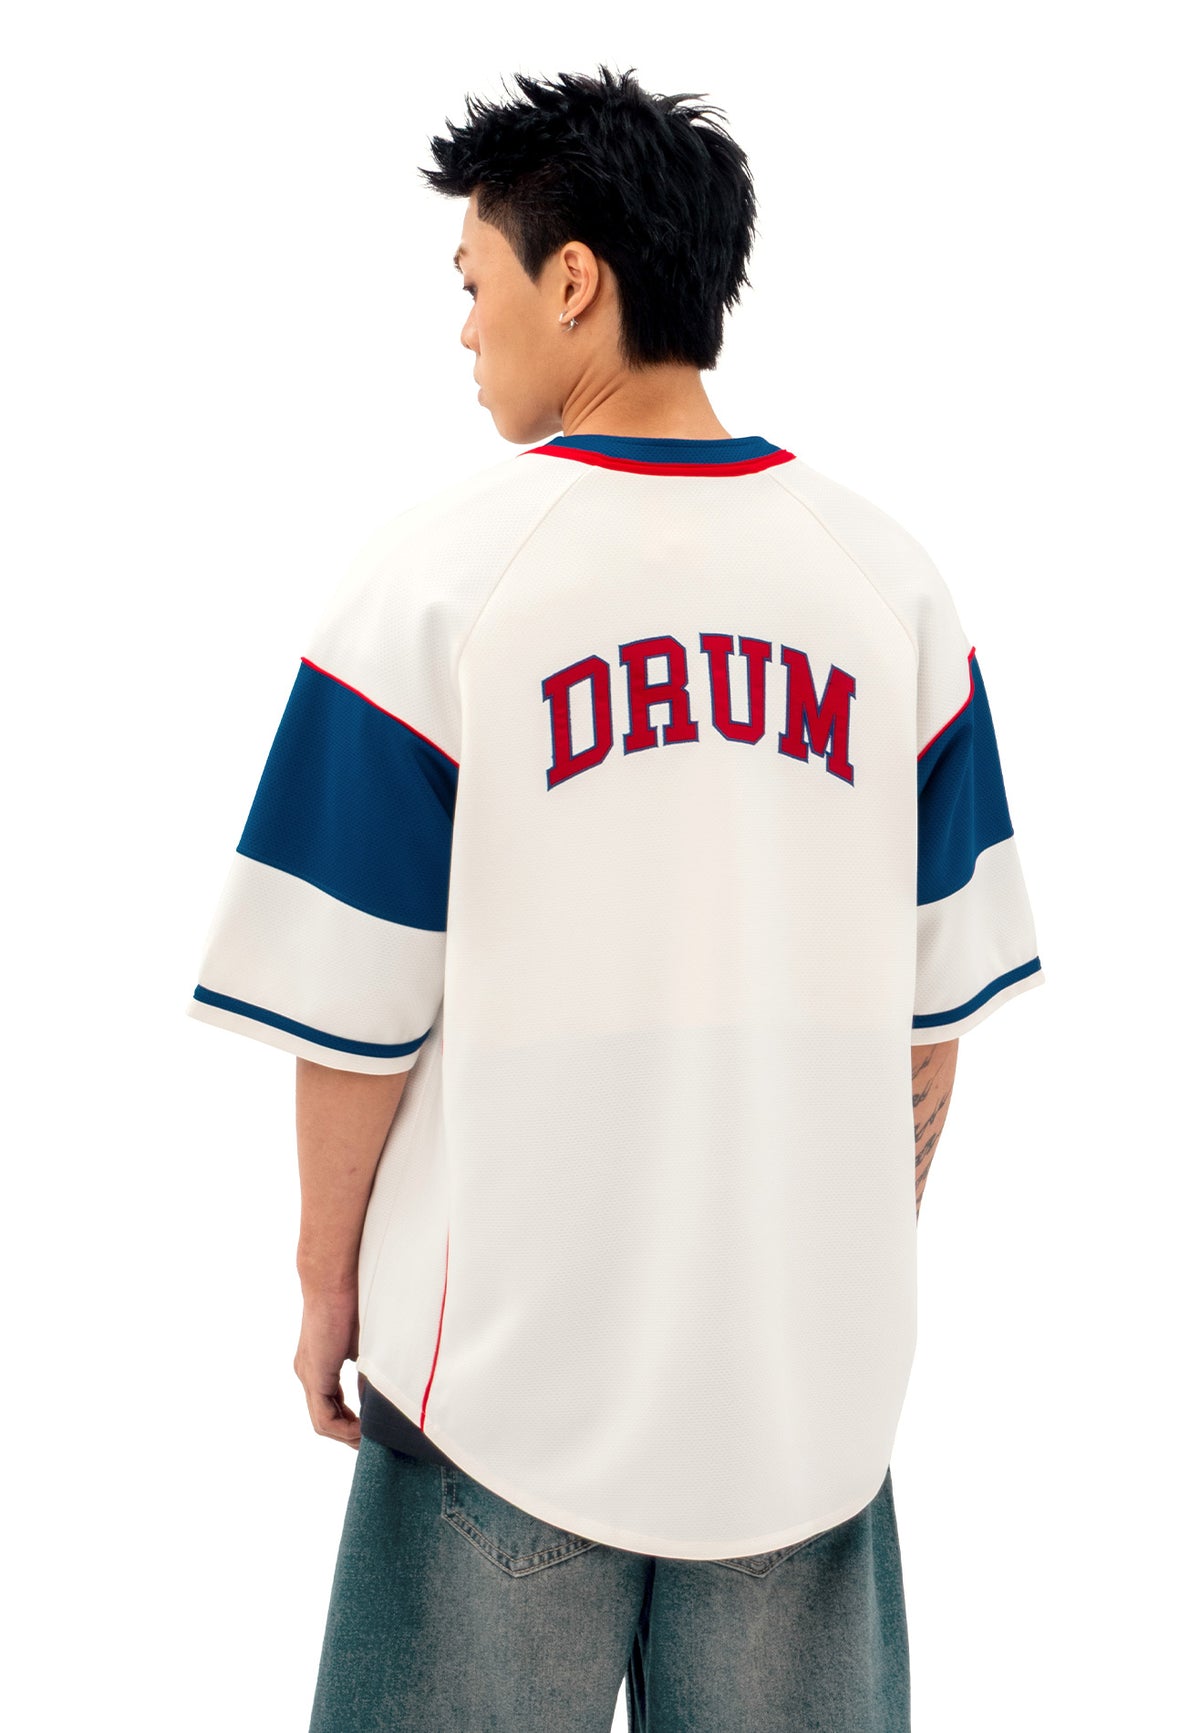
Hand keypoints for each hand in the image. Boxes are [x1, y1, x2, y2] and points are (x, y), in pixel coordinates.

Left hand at [294, 1284, 360, 1448]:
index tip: (372, 1427)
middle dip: (349, 1434)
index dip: (352, 1420)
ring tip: (370, 1441)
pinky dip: (343, 1429)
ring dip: (346, 1435)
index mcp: (320, 1362)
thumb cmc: (355, 1299)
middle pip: (326, 1418)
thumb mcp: (367, 1344)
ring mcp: (308, 1374)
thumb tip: (380, 1399)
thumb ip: (370, 1372)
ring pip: (323, 1422)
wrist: (336, 1277)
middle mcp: (309, 1371)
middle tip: (373, 1443)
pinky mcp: (313, 1375)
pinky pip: (323, 1418)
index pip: (332, 1403)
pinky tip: (363, 1431)